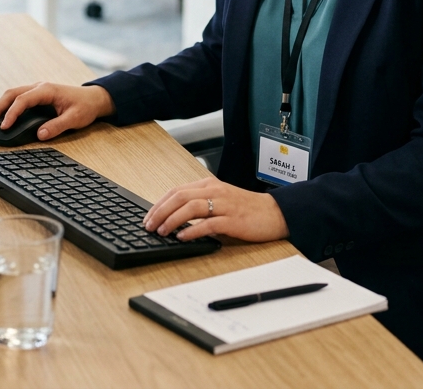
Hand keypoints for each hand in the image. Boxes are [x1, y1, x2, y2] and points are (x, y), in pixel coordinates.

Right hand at [0, 82, 114, 140]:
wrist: (93, 98)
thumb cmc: (85, 106)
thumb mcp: (74, 118)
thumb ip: (57, 126)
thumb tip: (40, 135)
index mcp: (47, 90)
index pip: (23, 100)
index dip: (12, 113)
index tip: (4, 126)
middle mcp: (39, 87)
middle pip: (12, 94)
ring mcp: (37, 90)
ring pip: (12, 95)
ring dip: (0, 107)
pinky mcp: (36, 96)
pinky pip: (17, 99)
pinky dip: (7, 107)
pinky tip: (2, 118)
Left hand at [144, 176, 288, 242]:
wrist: (274, 213)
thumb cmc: (246, 208)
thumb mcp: (220, 199)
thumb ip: (200, 203)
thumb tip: (173, 216)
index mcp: (209, 184)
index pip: (176, 190)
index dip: (159, 204)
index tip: (148, 217)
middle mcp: (214, 191)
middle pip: (180, 197)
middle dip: (160, 211)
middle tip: (148, 225)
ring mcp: (224, 205)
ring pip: (191, 207)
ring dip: (172, 220)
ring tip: (161, 232)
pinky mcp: (232, 220)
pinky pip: (208, 224)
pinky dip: (192, 230)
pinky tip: (182, 237)